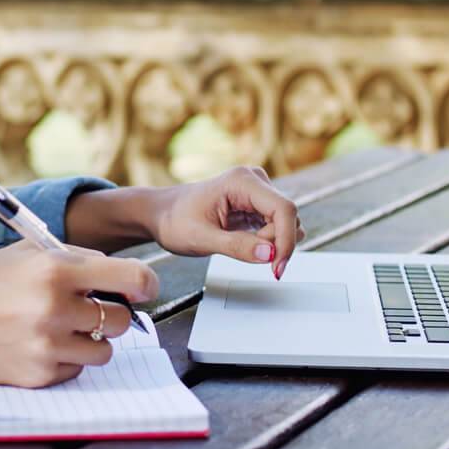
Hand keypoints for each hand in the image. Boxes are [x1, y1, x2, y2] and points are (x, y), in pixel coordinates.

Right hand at [0, 241, 159, 386]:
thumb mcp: (26, 254)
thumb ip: (74, 259)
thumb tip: (120, 276)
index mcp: (54, 270)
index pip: (131, 277)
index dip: (146, 284)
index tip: (145, 288)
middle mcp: (54, 308)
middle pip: (121, 318)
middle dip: (110, 313)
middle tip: (88, 308)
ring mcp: (46, 346)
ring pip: (104, 350)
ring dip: (91, 340)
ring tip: (61, 329)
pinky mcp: (37, 376)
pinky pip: (77, 370)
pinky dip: (66, 360)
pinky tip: (37, 346)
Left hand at [151, 165, 300, 278]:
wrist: (162, 214)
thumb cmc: (174, 221)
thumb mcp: (201, 238)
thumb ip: (236, 247)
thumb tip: (270, 254)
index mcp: (241, 181)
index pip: (284, 209)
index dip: (286, 241)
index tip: (277, 268)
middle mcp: (254, 181)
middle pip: (287, 216)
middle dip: (275, 243)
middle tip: (245, 254)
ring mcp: (257, 191)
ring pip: (285, 222)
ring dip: (271, 242)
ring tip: (238, 244)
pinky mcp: (257, 204)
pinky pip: (276, 225)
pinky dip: (267, 241)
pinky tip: (245, 243)